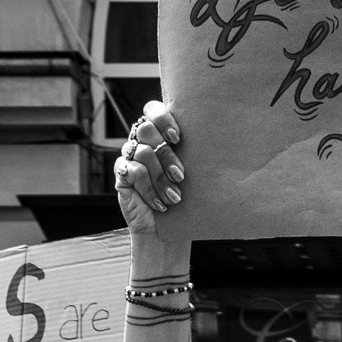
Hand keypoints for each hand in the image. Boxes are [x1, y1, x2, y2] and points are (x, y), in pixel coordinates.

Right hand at [115, 102, 183, 237]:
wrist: (168, 231)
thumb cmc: (185, 200)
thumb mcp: (194, 175)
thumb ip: (195, 154)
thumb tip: (220, 139)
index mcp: (158, 135)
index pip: (152, 110)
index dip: (162, 118)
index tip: (177, 138)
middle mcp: (141, 142)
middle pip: (146, 130)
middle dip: (166, 154)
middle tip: (180, 175)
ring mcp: (129, 157)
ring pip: (143, 153)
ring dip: (161, 178)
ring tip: (175, 197)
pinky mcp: (121, 175)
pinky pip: (133, 172)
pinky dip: (150, 190)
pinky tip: (160, 204)